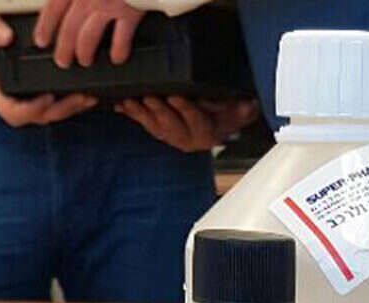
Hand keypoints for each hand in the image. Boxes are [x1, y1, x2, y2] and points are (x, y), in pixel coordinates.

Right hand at [0, 11, 94, 126]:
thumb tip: (5, 36)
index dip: (31, 110)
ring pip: (50, 113)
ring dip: (71, 108)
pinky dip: (72, 101)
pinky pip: (55, 104)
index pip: (13, 113)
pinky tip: (87, 92)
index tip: (47, 98)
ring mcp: (25, 99)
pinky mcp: (37, 94)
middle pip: (37, 117)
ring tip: (89, 97)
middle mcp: (11, 100)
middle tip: (81, 98)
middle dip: (61, 110)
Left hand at [34, 0, 145, 68]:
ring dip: (84, 53)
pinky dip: (118, 51)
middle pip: (68, 28)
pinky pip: (121, 38)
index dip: (45, 27)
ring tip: (84, 61)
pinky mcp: (130, 12)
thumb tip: (61, 0)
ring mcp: (108, 5)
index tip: (42, 41)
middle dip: (63, 48)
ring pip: (88, 37)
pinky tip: (117, 58)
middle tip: (62, 61)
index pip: (53, 8)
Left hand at [116, 96, 258, 151]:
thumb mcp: (237, 114)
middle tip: (149, 97)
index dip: (186, 109)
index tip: (176, 97)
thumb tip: (248, 106)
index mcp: (206, 135)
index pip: (196, 121)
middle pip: (171, 127)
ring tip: (130, 101)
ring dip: (140, 114)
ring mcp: (170, 136)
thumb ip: (242, 111)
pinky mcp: (157, 131)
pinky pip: (142, 123)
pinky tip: (120, 105)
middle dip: (159, 112)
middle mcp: (186, 140)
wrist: (215, 127)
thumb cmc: (224, 117)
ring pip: (154, 127)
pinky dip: (130, 114)